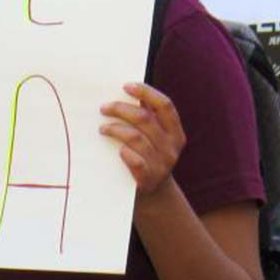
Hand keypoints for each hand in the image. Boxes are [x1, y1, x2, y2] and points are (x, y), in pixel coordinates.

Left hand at [99, 82, 184, 201]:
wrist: (153, 194)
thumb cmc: (149, 157)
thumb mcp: (154, 137)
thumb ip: (148, 116)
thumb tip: (128, 90)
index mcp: (176, 132)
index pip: (165, 105)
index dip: (146, 92)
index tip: (126, 86)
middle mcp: (172, 147)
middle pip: (145, 119)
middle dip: (121, 109)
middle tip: (104, 108)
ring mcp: (162, 164)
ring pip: (136, 138)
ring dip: (115, 129)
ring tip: (102, 128)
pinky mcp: (148, 179)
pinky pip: (134, 160)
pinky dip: (124, 151)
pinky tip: (116, 149)